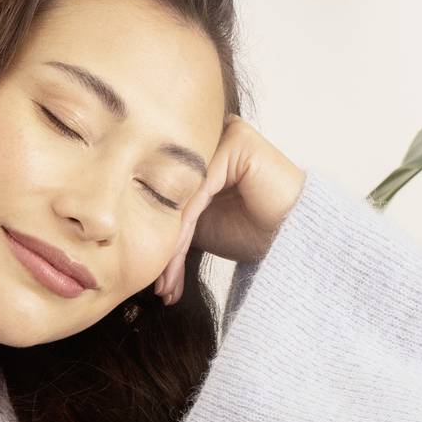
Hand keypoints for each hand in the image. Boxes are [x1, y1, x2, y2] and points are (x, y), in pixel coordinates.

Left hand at [155, 114, 306, 304]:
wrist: (295, 237)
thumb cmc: (253, 230)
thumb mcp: (198, 224)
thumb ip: (168, 216)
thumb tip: (127, 236)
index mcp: (194, 149)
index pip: (161, 192)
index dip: (157, 238)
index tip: (151, 282)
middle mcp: (207, 135)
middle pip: (168, 193)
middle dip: (161, 245)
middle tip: (156, 287)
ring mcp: (221, 133)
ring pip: (179, 196)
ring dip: (170, 247)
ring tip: (165, 284)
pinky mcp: (235, 141)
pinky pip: (197, 193)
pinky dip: (183, 233)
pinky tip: (174, 267)